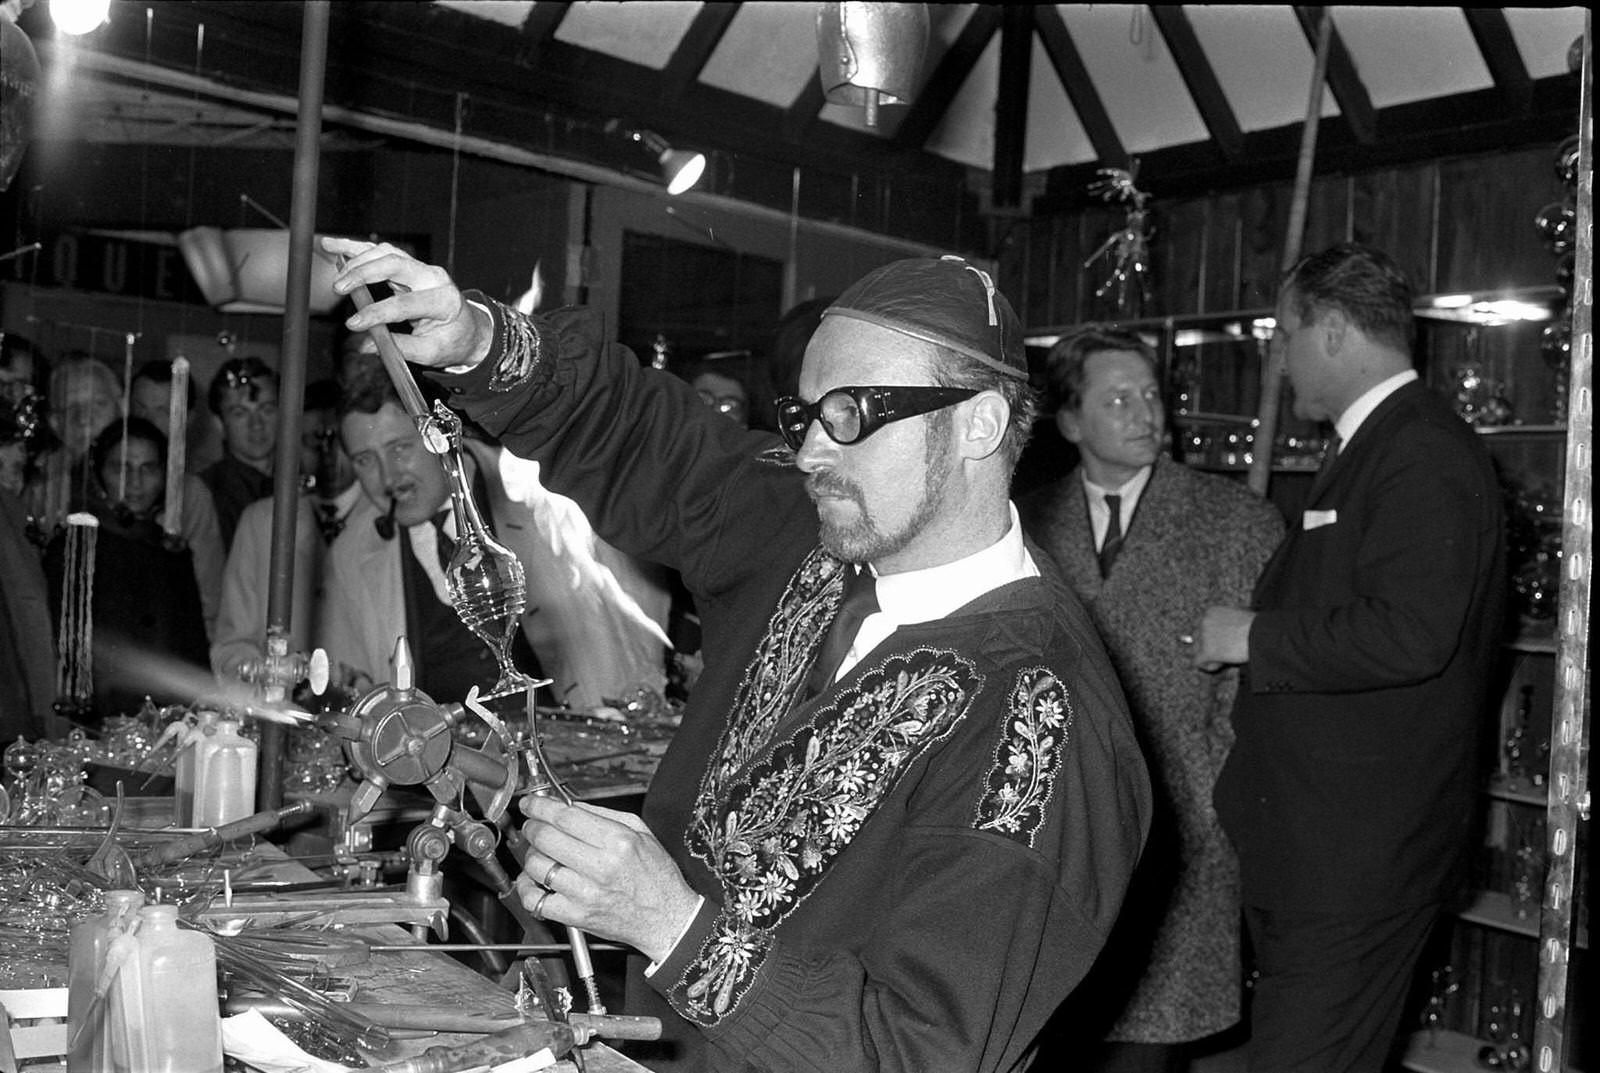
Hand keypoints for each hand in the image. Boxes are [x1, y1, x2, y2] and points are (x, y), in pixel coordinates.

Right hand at [322, 237, 493, 369]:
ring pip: (386, 253)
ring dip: (357, 258)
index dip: (377, 313)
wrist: (468, 328)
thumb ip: (399, 348)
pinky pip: (380, 252)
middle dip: (364, 274)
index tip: (354, 324)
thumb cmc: (451, 340)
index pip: (406, 303)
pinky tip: (333, 245)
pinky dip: (356, 248)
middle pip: (395, 265)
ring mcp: (422, 268)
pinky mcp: (409, 265)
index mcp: (444, 301)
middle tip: (339, 288)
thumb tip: (364, 346)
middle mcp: (434, 277)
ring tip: (335, 271)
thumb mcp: (431, 352)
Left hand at [516, 796, 700, 963]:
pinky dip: (526, 888)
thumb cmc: (657, 878)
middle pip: (546, 838)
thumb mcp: (641, 833)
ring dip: (531, 855)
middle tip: (533, 825)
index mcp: (617, 842)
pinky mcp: (576, 916)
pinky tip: (534, 881)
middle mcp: (600, 867)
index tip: (531, 803)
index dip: (540, 806)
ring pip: (537, 866)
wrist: (667, 919)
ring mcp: (585, 894)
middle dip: (532, 826)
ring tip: (539, 853)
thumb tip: (570, 805)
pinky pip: (536, 901)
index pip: (565, 817)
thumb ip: (604, 815)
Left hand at [1194, 606, 1254, 671]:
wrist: (1262, 634)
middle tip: (1226, 652)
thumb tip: (1223, 633)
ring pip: (1196, 651)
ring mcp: (1204, 636)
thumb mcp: (1240, 616)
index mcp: (1211, 612)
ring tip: (1226, 658)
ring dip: (1210, 657)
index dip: (1212, 637)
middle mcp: (1203, 621)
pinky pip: (1198, 662)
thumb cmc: (1258, 626)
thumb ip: (1228, 622)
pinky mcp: (1207, 651)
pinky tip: (1222, 664)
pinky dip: (1209, 666)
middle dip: (1210, 647)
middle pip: (1197, 638)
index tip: (1225, 642)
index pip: (1201, 627)